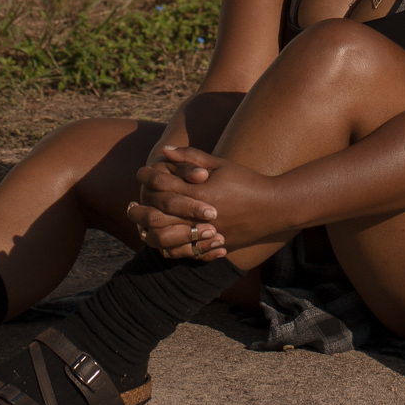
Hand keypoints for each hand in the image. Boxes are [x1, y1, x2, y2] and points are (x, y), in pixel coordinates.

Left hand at [132, 147, 286, 255]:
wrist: (273, 208)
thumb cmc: (246, 181)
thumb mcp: (220, 164)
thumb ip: (190, 157)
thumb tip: (164, 150)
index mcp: (201, 192)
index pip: (163, 185)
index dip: (148, 178)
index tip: (140, 174)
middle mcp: (200, 216)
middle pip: (157, 216)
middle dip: (140, 211)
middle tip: (131, 206)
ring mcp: (206, 234)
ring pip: (165, 240)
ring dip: (148, 232)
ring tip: (140, 226)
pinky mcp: (211, 247)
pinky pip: (182, 253)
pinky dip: (167, 248)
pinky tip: (159, 241)